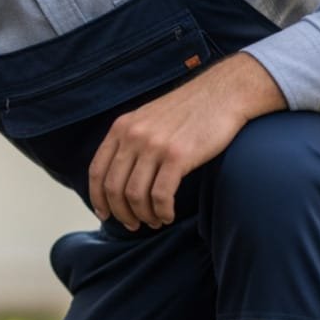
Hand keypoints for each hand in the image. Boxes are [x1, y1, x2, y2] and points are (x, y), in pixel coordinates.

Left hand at [88, 53, 284, 229]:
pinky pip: (160, 195)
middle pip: (113, 188)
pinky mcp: (177, 156)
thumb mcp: (148, 119)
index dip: (97, 198)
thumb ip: (130, 141)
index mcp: (121, 128)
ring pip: (135, 195)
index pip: (97, 171)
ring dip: (143, 215)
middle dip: (121, 213)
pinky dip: (161, 211)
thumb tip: (119, 176)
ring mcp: (154, 145)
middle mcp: (132, 136)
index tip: (104, 215)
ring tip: (154, 221)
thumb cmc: (188, 112)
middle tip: (132, 225)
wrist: (223, 93)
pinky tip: (168, 215)